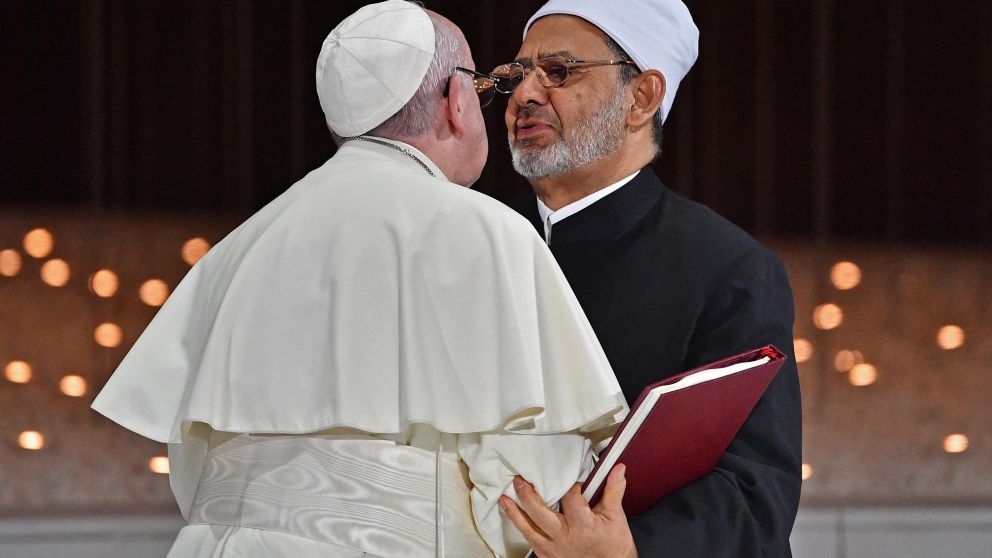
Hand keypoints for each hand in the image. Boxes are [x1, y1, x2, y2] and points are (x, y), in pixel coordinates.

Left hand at [499, 464, 636, 557]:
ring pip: (530, 530)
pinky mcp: (549, 557)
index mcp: (583, 525)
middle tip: (519, 481)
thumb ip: (614, 490)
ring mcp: (555, 550)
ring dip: (515, 513)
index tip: (573, 481)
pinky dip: (522, 529)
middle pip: (541, 514)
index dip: (571, 486)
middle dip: (528, 496)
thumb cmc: (614, 543)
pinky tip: (515, 518)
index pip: (570, 498)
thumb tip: (618, 469)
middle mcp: (565, 538)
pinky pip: (531, 542)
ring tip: (504, 499)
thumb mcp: (616, 516)